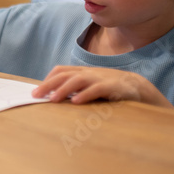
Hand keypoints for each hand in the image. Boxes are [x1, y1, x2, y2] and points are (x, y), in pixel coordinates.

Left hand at [32, 65, 172, 107]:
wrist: (138, 88)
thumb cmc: (110, 89)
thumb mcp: (91, 87)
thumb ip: (76, 90)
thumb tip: (54, 99)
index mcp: (83, 72)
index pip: (61, 71)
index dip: (47, 80)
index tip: (36, 91)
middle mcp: (89, 73)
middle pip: (64, 75)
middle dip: (48, 85)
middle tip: (35, 95)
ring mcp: (100, 78)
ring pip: (78, 80)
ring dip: (63, 89)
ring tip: (52, 99)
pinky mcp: (112, 87)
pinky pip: (97, 89)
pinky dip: (86, 94)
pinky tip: (76, 102)